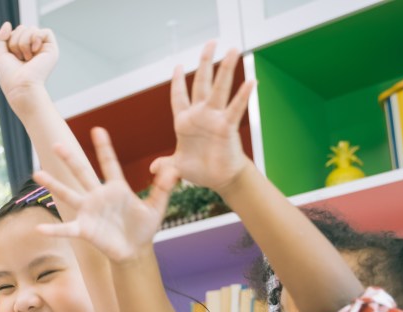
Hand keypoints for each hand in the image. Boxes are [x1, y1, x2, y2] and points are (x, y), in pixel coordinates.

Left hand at [0, 22, 57, 107]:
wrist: (21, 88)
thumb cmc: (10, 77)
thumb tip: (8, 24)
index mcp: (22, 51)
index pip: (15, 32)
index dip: (9, 40)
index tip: (11, 57)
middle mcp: (33, 50)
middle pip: (22, 28)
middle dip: (16, 41)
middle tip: (19, 59)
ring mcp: (42, 49)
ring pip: (31, 29)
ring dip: (23, 42)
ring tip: (26, 59)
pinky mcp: (51, 50)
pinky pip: (45, 31)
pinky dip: (36, 39)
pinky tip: (35, 52)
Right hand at [35, 127, 177, 263]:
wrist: (135, 251)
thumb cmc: (144, 228)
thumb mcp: (157, 207)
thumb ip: (163, 188)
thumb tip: (174, 170)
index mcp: (116, 188)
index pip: (109, 163)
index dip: (104, 147)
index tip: (98, 129)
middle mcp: (99, 196)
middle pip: (82, 173)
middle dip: (70, 159)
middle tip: (56, 143)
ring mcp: (89, 212)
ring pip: (68, 195)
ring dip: (53, 185)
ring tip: (37, 173)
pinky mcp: (84, 229)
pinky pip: (66, 229)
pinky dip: (53, 229)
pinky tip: (40, 228)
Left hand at [150, 41, 252, 194]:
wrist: (218, 179)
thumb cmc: (199, 169)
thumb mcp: (176, 167)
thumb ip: (164, 164)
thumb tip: (152, 168)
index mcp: (184, 122)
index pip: (179, 97)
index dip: (178, 82)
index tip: (179, 66)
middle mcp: (200, 115)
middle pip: (201, 84)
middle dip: (205, 63)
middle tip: (211, 42)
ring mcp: (214, 119)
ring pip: (219, 90)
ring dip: (225, 70)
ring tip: (233, 50)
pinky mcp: (227, 127)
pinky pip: (235, 109)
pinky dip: (242, 96)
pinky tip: (250, 82)